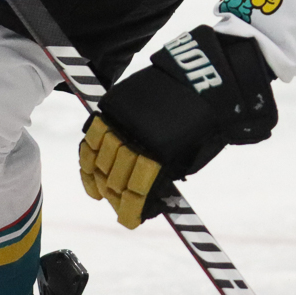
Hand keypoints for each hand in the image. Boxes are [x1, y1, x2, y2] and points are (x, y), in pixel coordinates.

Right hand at [79, 26, 275, 228]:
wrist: (206, 74)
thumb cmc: (207, 119)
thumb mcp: (194, 154)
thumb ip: (170, 177)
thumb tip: (152, 199)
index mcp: (162, 152)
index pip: (138, 189)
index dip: (132, 208)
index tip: (130, 220)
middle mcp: (138, 135)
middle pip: (115, 176)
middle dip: (116, 196)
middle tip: (119, 205)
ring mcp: (123, 118)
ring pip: (100, 157)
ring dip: (99, 179)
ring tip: (101, 192)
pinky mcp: (116, 102)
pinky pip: (93, 133)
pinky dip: (88, 154)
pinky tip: (90, 168)